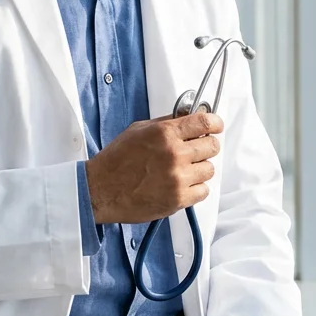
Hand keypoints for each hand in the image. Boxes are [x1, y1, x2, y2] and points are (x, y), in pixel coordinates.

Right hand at [84, 112, 222, 224]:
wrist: (100, 189)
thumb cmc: (116, 160)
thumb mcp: (138, 130)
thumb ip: (165, 123)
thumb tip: (187, 116)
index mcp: (164, 133)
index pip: (204, 122)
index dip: (214, 122)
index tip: (215, 126)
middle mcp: (174, 154)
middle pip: (212, 146)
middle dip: (206, 146)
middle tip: (195, 150)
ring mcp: (178, 178)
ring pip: (209, 169)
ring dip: (199, 169)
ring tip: (183, 170)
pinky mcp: (178, 199)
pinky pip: (203, 191)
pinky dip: (195, 188)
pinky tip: (181, 184)